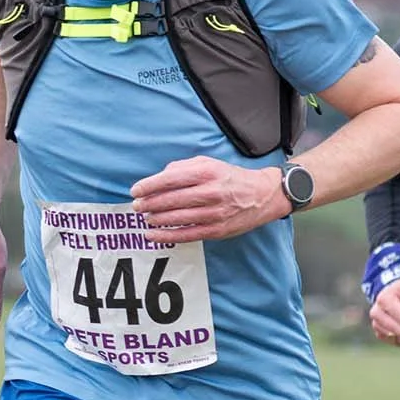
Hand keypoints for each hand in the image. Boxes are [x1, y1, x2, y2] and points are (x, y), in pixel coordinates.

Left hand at [129, 157, 286, 242]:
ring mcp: (214, 213)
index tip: (135, 190)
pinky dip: (166, 236)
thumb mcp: (209, 163)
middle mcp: (211, 192)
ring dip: (156, 219)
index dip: (149, 185)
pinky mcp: (217, 230)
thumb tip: (160, 176)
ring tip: (145, 218)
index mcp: (207, 172)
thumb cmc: (231, 178)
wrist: (263, 195)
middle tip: (137, 206)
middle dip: (149, 203)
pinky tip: (152, 235)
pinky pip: (187, 235)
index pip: (171, 179)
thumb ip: (183, 167)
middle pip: (172, 199)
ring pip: (177, 218)